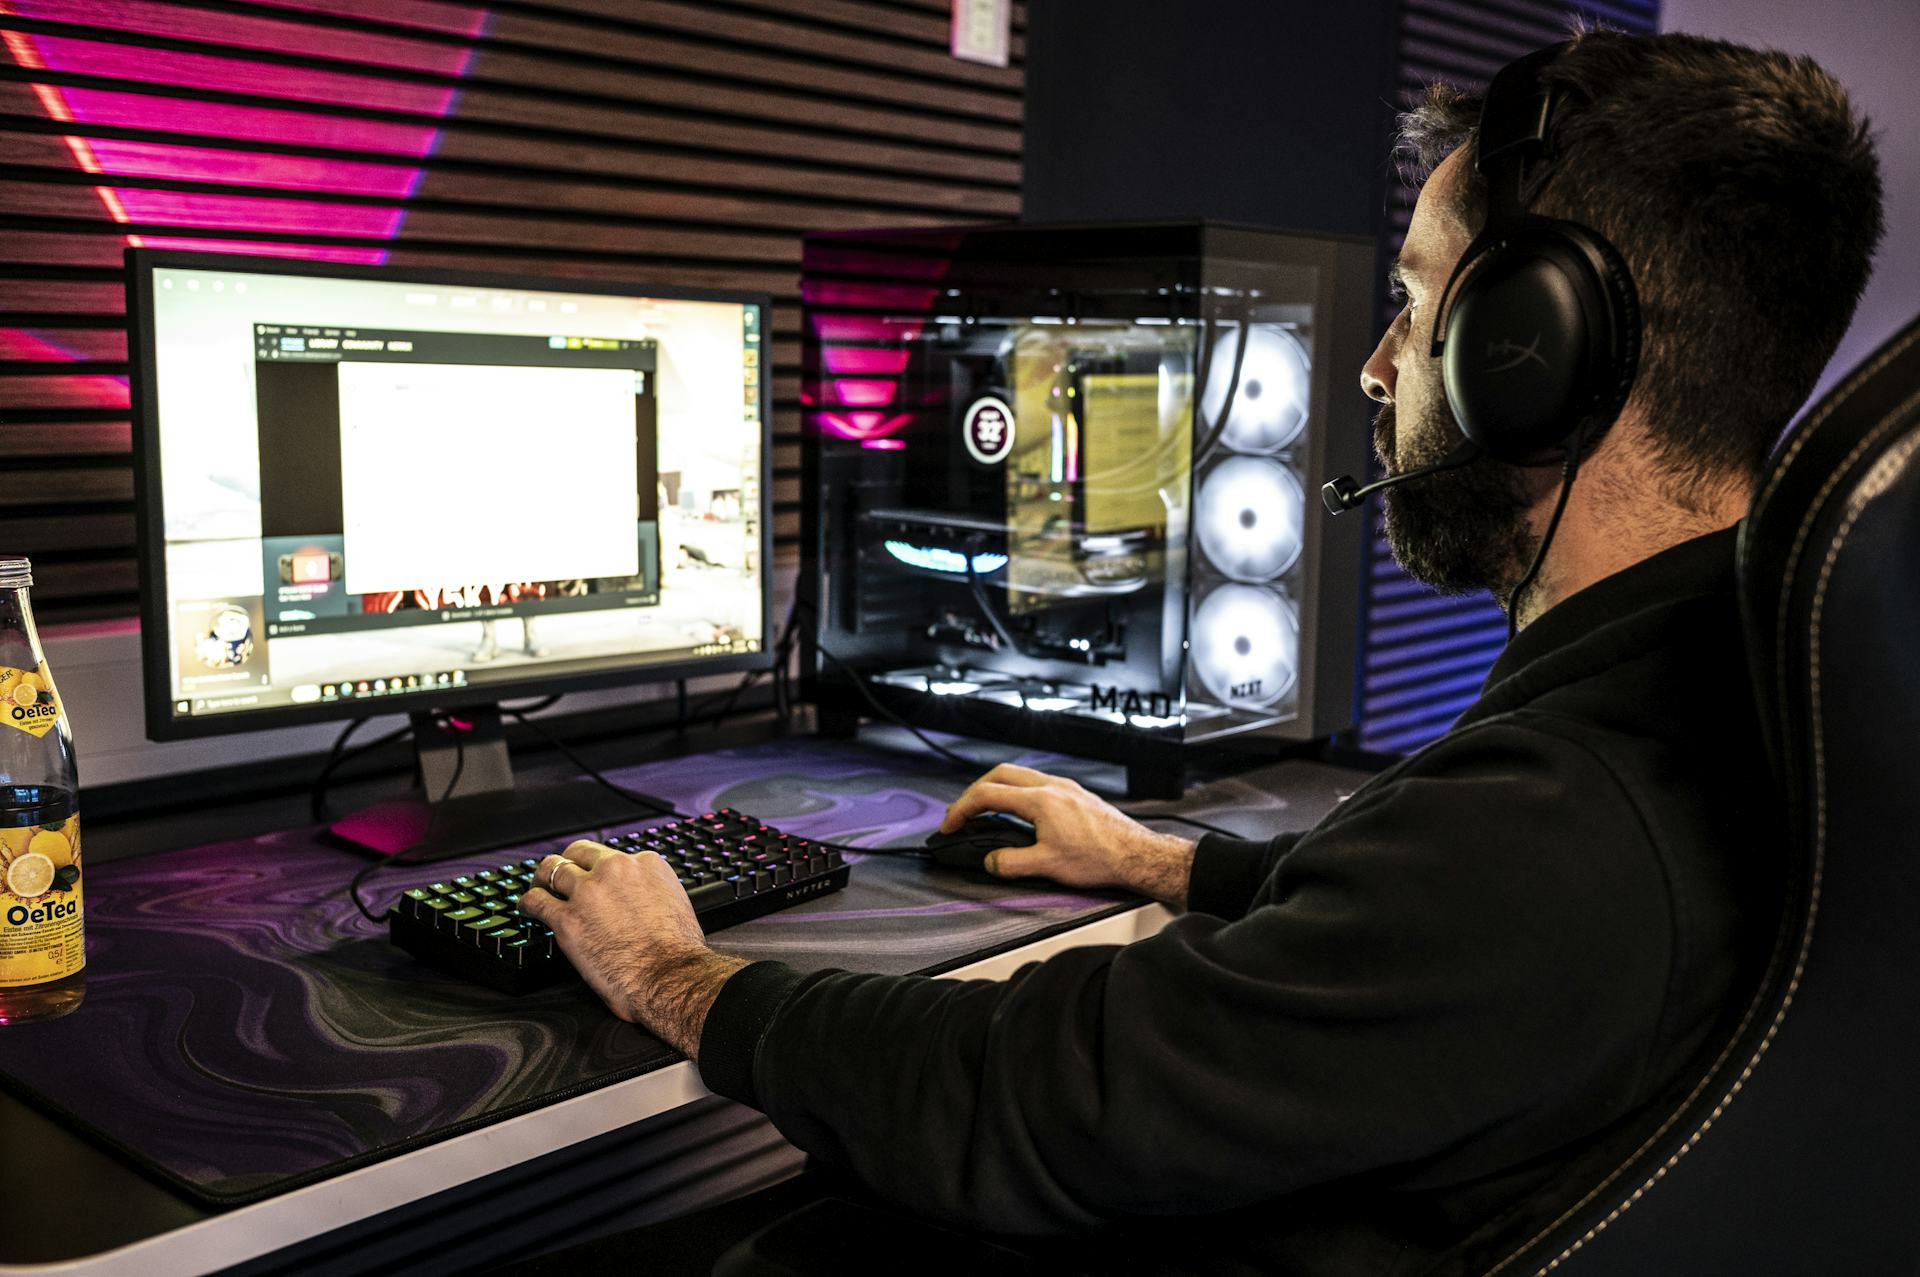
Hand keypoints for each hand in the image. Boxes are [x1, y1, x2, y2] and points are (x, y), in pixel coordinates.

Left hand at [519, 841, 747, 1055]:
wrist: (669, 975)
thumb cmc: (678, 951)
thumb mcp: (675, 903)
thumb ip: (654, 893)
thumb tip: (645, 903)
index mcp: (646, 865)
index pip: (613, 855)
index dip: (601, 869)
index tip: (596, 878)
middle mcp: (615, 870)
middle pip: (579, 852)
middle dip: (569, 862)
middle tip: (561, 875)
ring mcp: (588, 892)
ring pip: (552, 869)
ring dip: (543, 878)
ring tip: (539, 886)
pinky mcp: (567, 919)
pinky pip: (537, 901)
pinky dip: (529, 903)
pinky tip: (528, 908)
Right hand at [940, 764, 1196, 907]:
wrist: (1137, 854)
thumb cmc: (1100, 858)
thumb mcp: (1048, 866)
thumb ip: (1011, 863)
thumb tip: (990, 862)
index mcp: (1040, 800)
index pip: (987, 796)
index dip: (962, 809)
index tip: (950, 824)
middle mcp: (1052, 786)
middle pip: (1000, 774)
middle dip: (974, 791)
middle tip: (963, 812)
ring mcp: (1065, 787)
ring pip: (1020, 775)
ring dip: (997, 788)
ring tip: (986, 809)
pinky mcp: (1076, 794)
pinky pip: (1037, 782)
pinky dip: (1017, 791)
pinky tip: (1020, 810)